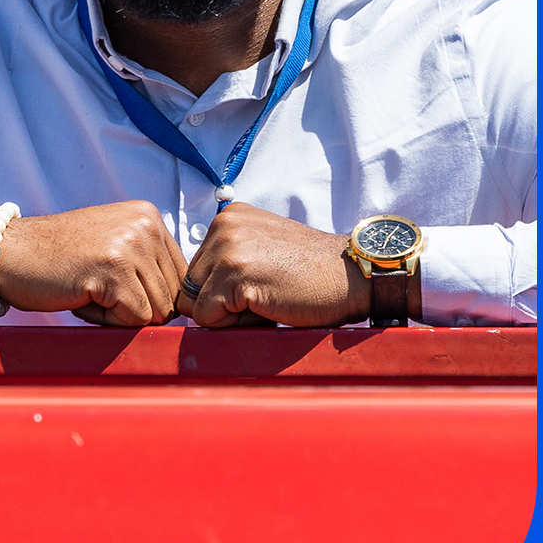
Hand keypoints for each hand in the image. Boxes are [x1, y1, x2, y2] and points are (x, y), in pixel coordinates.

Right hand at [0, 201, 187, 326]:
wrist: (8, 253)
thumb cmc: (59, 260)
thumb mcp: (114, 246)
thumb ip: (150, 266)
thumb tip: (189, 308)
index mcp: (150, 217)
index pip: (180, 279)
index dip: (147, 295)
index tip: (110, 282)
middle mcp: (146, 225)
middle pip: (172, 298)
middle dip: (134, 307)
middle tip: (94, 285)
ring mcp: (131, 245)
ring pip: (156, 312)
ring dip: (120, 314)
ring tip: (87, 288)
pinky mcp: (114, 269)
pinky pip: (134, 320)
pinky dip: (106, 320)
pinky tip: (80, 295)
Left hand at [175, 202, 371, 327]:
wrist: (352, 274)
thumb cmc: (311, 271)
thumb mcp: (261, 246)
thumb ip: (228, 256)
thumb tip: (191, 295)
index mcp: (227, 217)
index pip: (196, 269)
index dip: (223, 291)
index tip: (260, 284)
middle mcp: (222, 225)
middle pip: (191, 286)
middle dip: (221, 303)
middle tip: (265, 295)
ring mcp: (227, 248)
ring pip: (194, 304)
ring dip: (228, 315)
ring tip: (266, 299)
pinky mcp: (235, 274)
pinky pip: (207, 318)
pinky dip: (235, 326)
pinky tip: (268, 307)